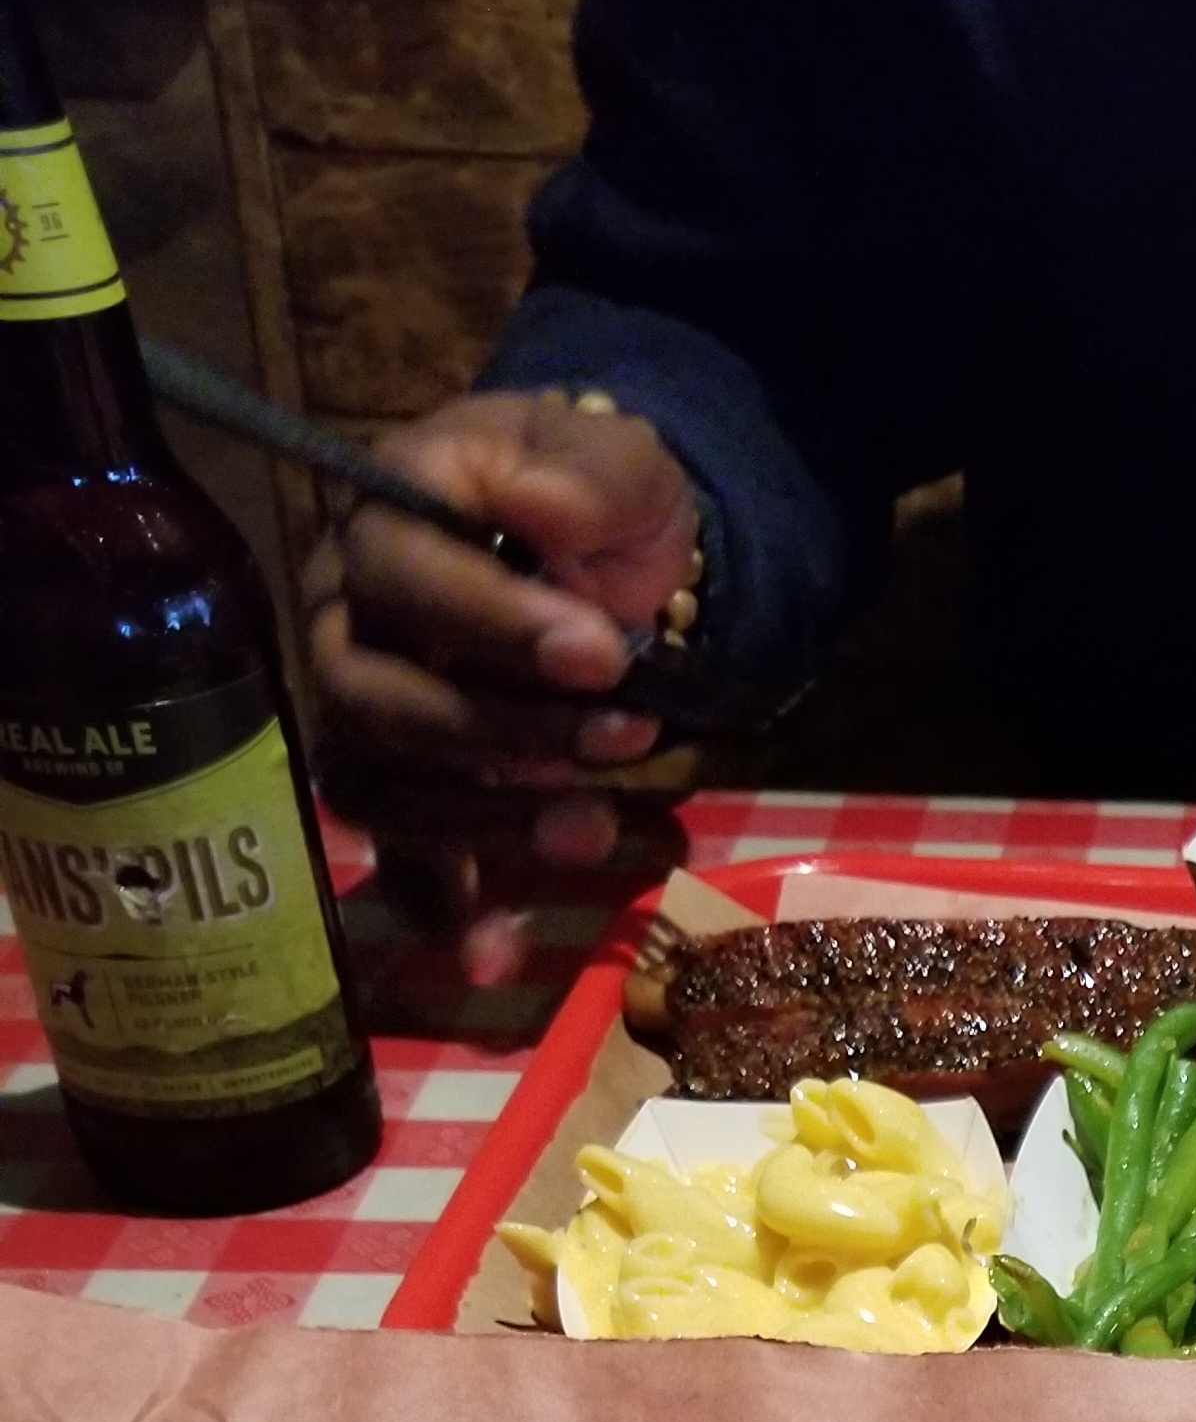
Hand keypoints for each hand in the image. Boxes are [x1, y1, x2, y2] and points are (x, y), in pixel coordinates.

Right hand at [304, 393, 701, 978]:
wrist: (604, 556)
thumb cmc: (590, 501)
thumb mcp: (613, 462)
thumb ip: (585, 476)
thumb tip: (542, 508)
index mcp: (382, 521)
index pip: (400, 574)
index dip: (494, 623)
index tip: (603, 653)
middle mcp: (345, 623)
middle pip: (375, 697)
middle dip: (500, 731)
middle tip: (623, 738)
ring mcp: (366, 715)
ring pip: (382, 788)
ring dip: (487, 821)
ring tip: (595, 832)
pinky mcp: (406, 793)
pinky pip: (400, 866)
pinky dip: (448, 915)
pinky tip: (498, 959)